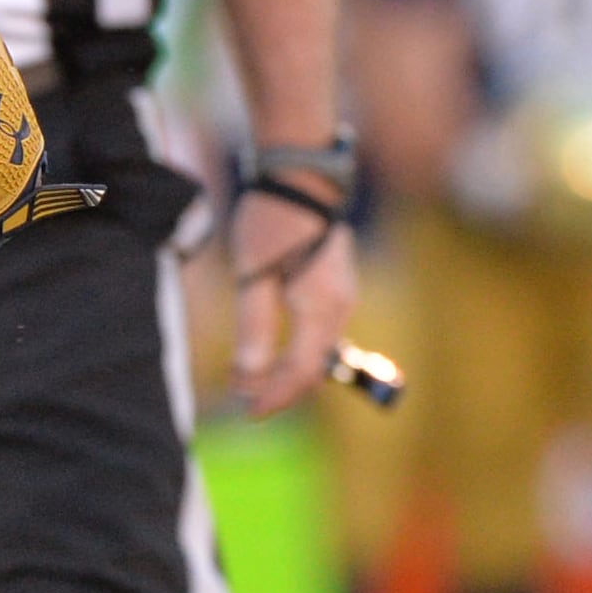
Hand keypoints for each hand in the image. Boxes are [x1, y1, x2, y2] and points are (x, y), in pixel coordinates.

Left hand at [229, 188, 358, 418]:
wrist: (302, 179)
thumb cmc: (272, 222)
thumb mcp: (252, 277)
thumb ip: (254, 329)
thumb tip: (248, 378)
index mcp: (321, 309)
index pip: (301, 371)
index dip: (275, 397)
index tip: (249, 413)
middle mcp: (340, 308)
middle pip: (315, 367)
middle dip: (282, 390)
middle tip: (248, 405)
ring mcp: (343, 296)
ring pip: (319, 352)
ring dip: (289, 373)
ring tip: (256, 385)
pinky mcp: (335, 287)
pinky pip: (321, 333)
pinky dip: (298, 352)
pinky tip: (275, 355)